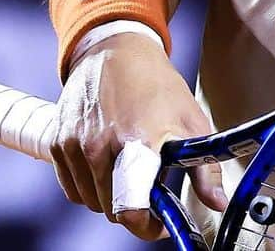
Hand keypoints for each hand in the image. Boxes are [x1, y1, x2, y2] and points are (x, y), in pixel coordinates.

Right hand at [52, 31, 227, 239]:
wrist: (115, 48)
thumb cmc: (157, 84)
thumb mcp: (190, 120)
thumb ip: (204, 167)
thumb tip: (217, 203)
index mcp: (139, 141)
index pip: (131, 209)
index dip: (147, 227)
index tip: (160, 225)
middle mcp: (101, 146)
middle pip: (113, 210)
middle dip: (135, 210)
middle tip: (151, 192)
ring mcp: (74, 145)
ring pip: (92, 202)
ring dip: (111, 198)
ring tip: (130, 171)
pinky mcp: (57, 143)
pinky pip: (72, 189)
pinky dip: (89, 187)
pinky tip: (107, 165)